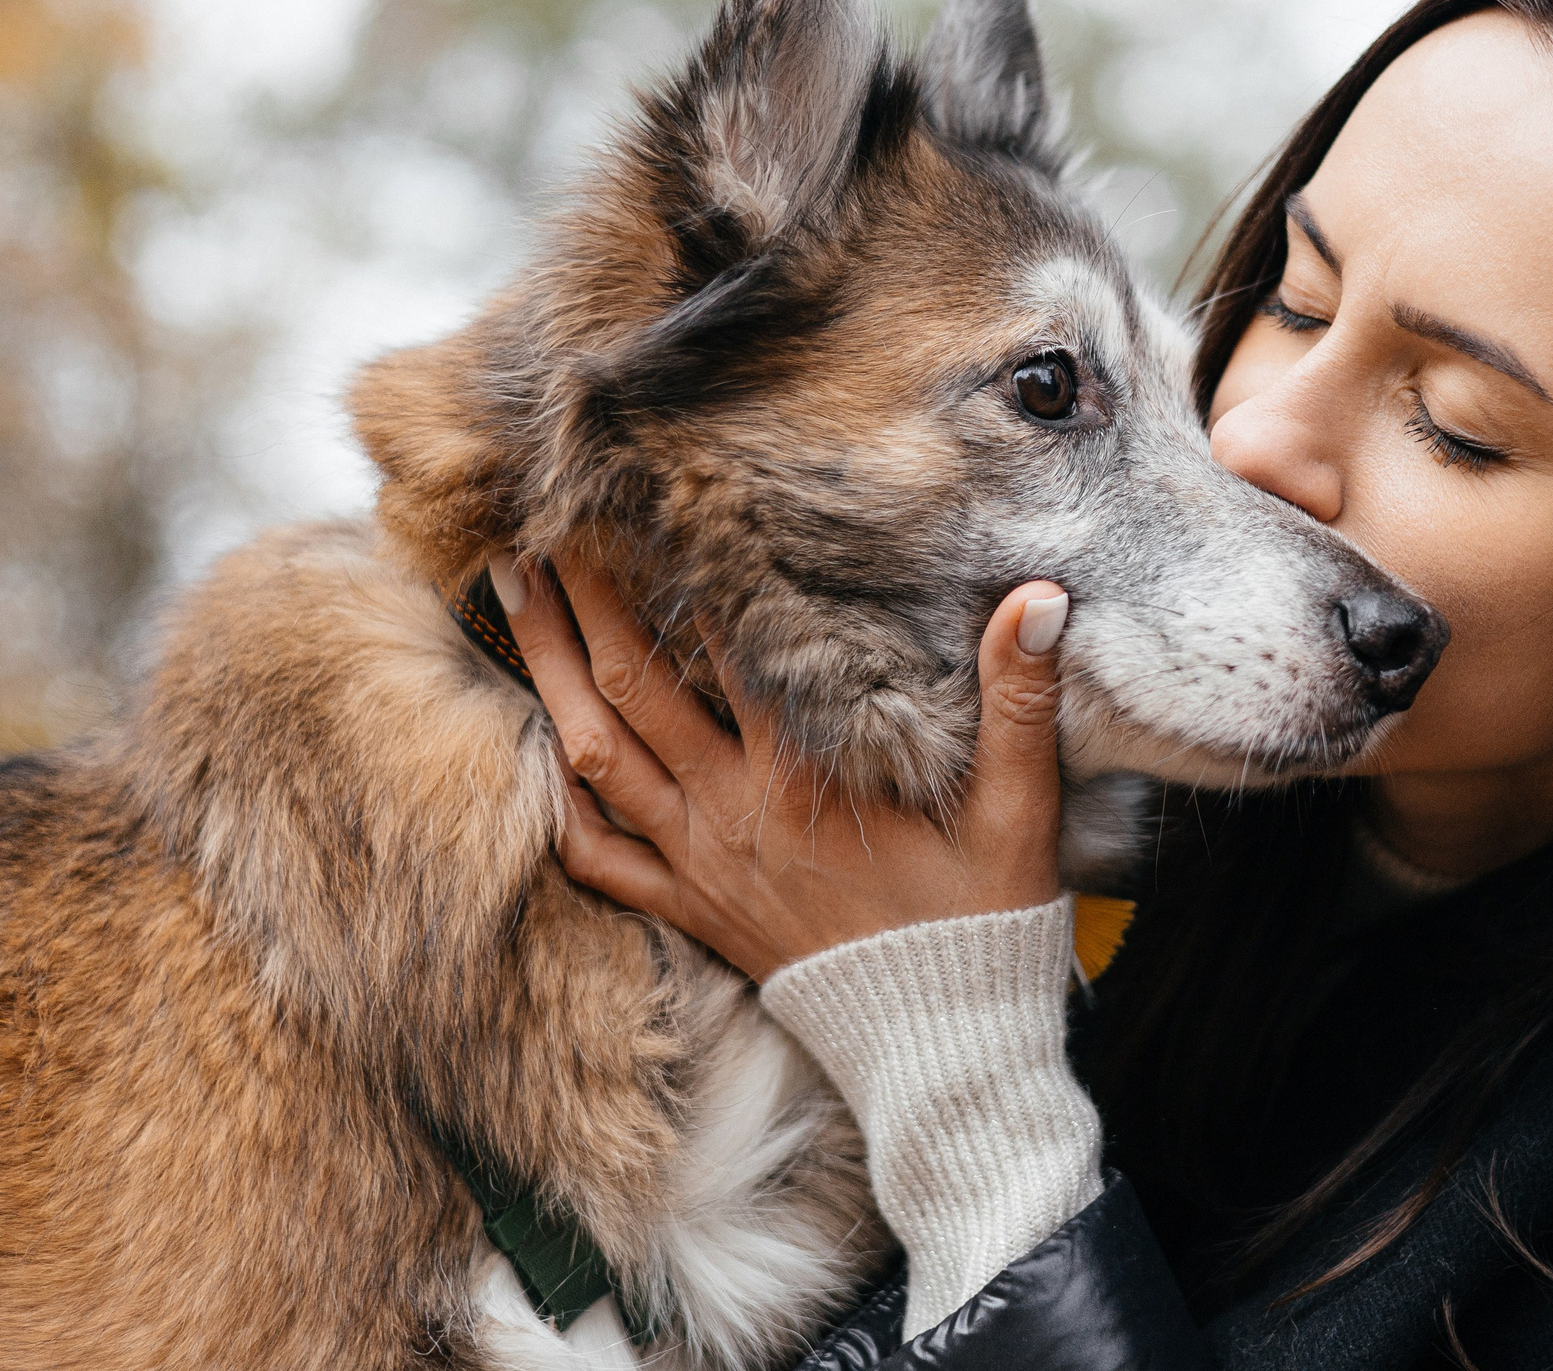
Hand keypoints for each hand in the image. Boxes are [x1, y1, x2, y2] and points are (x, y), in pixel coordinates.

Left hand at [499, 558, 1070, 980]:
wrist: (944, 1050)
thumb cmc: (982, 923)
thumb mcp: (1020, 810)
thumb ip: (1018, 700)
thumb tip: (1038, 599)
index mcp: (805, 777)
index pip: (726, 647)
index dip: (682, 570)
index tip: (646, 502)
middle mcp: (735, 812)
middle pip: (634, 687)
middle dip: (582, 603)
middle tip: (536, 527)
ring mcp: (702, 863)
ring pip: (598, 756)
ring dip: (551, 672)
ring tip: (514, 599)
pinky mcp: (692, 910)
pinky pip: (601, 857)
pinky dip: (562, 802)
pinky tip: (541, 750)